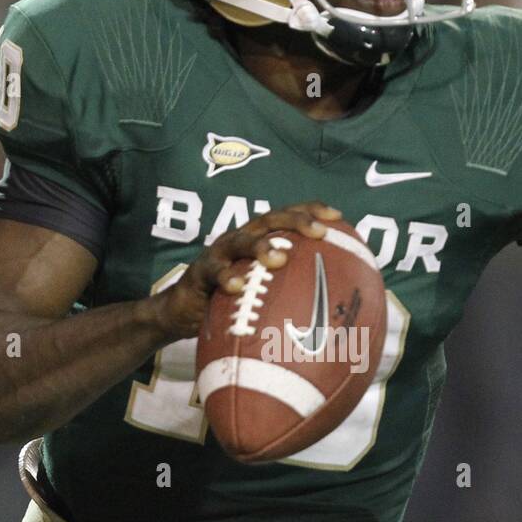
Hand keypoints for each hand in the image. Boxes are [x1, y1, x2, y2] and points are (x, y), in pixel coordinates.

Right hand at [152, 201, 340, 341]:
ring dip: (262, 246)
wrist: (185, 311)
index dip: (311, 211)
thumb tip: (333, 310)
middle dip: (296, 220)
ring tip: (279, 258)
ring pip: (242, 241)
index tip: (337, 217)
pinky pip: (214, 272)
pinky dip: (226, 278)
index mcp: (260, 239)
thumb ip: (290, 290)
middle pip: (270, 219)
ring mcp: (220, 253)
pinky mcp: (200, 272)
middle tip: (318, 231)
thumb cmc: (232, 300)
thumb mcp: (263, 292)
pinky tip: (238, 287)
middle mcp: (242, 239)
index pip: (288, 216)